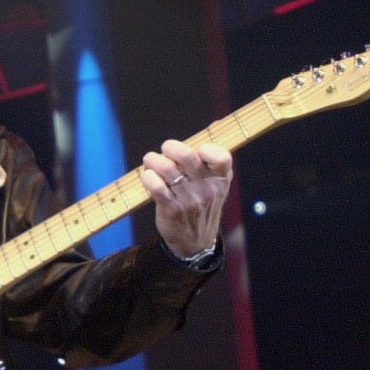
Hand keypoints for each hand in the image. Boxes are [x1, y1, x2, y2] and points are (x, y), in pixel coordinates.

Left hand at [141, 140, 231, 259]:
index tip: (197, 150)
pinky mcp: (171, 209)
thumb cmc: (202, 205)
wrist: (195, 242)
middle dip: (170, 147)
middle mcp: (207, 189)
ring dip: (153, 160)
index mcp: (221, 179)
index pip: (222, 157)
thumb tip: (212, 128)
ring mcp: (189, 200)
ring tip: (150, 161)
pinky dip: (148, 177)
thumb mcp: (216, 185)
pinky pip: (155, 186)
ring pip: (167, 168)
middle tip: (165, 150)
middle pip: (187, 156)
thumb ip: (212, 161)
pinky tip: (148, 177)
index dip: (207, 148)